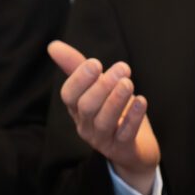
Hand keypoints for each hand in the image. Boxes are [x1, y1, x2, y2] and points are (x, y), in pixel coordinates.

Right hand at [48, 39, 161, 194]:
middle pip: (86, 107)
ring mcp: (103, 140)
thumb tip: (52, 45)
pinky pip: (125, 134)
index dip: (80, 79)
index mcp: (76, 109)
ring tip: (128, 83)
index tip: (95, 63)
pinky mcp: (122, 149)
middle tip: (122, 68)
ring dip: (116, 100)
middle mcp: (86, 126)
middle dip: (102, 86)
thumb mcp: (95, 87)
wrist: (135, 149)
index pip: (69, 95)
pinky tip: (142, 101)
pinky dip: (133, 117)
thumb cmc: (112, 111)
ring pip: (104, 121)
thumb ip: (76, 67)